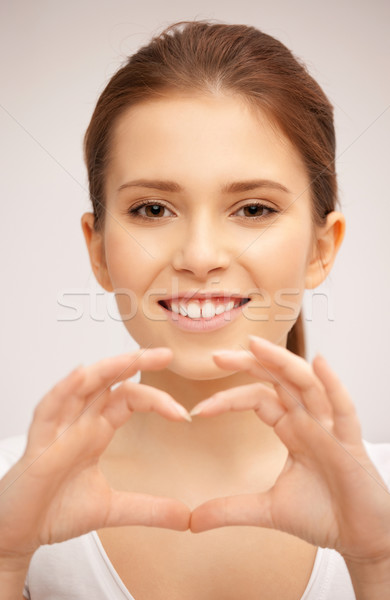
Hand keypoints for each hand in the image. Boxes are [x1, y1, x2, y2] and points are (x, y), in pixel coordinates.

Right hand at [0, 348, 190, 558]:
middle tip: (166, 353)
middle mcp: (79, 423)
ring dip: (107, 369)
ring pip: (81, 387)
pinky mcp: (38, 444)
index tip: (184, 414)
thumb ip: (149, 509)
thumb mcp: (112, 509)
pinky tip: (81, 374)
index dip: (156, 399)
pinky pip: (49, 410)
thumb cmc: (56, 510)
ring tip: (133, 358)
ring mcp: (58, 430)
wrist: (21, 535)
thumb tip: (188, 518)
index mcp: (97, 431)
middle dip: (135, 364)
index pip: (129, 399)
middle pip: (108, 382)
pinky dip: (64, 391)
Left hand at [190, 336, 389, 563]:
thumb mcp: (268, 510)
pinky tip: (319, 364)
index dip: (228, 399)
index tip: (198, 410)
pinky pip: (342, 408)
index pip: (256, 399)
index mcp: (291, 429)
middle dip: (249, 364)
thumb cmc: (324, 514)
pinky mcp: (350, 442)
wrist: (360, 539)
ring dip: (282, 363)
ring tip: (256, 346)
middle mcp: (309, 421)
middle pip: (278, 380)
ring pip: (306, 384)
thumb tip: (193, 521)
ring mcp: (330, 428)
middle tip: (217, 356)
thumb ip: (231, 509)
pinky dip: (332, 385)